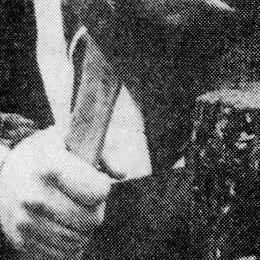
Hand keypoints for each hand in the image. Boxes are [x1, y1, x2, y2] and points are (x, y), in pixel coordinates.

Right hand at [0, 126, 111, 258]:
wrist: (3, 172)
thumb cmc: (45, 153)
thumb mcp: (71, 138)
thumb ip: (104, 152)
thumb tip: (121, 173)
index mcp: (50, 167)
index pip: (97, 191)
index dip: (102, 186)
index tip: (96, 180)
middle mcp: (35, 196)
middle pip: (91, 219)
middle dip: (95, 208)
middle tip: (86, 198)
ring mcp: (26, 221)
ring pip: (78, 239)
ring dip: (82, 227)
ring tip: (74, 209)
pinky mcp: (20, 240)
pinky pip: (60, 253)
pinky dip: (68, 243)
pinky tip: (63, 224)